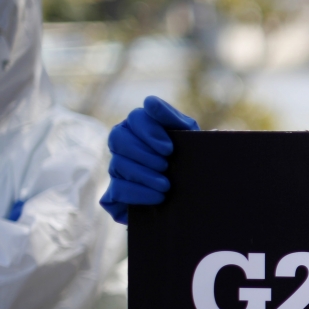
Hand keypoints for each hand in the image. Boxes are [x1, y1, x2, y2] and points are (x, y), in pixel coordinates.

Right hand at [99, 96, 198, 224]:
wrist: (195, 200)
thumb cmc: (193, 164)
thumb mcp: (193, 143)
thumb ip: (181, 123)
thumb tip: (162, 107)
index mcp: (142, 127)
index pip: (136, 117)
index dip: (149, 130)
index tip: (169, 148)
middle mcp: (124, 145)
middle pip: (118, 137)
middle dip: (143, 152)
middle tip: (166, 165)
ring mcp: (116, 170)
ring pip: (118, 165)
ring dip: (144, 175)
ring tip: (166, 185)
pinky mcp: (113, 196)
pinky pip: (116, 191)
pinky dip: (138, 194)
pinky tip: (158, 197)